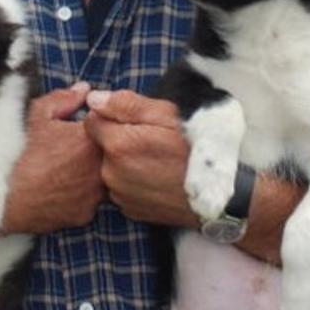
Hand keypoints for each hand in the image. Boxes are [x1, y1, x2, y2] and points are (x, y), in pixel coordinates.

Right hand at [1, 83, 104, 233]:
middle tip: (71, 148)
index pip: (109, 126)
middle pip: (110, 154)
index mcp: (92, 140)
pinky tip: (61, 188)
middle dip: (96, 148)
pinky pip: (90, 200)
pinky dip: (80, 194)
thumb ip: (64, 99)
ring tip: (65, 169)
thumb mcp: (36, 114)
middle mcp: (100, 168)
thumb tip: (84, 90)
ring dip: (91, 173)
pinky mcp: (85, 215)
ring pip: (103, 179)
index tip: (82, 126)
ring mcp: (94, 194)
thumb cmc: (16, 153)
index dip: (96, 124)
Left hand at [83, 89, 197, 228]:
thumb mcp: (166, 115)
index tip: (132, 121)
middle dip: (118, 140)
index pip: (91, 121)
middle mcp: (111, 172)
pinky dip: (132, 182)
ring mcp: (119, 194)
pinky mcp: (129, 210)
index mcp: (118, 144)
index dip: (109, 117)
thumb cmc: (195, 149)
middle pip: (100, 146)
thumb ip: (125, 104)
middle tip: (149, 140)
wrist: (218, 195)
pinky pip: (121, 188)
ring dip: (124, 162)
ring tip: (154, 161)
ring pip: (110, 168)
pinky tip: (154, 179)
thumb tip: (93, 99)